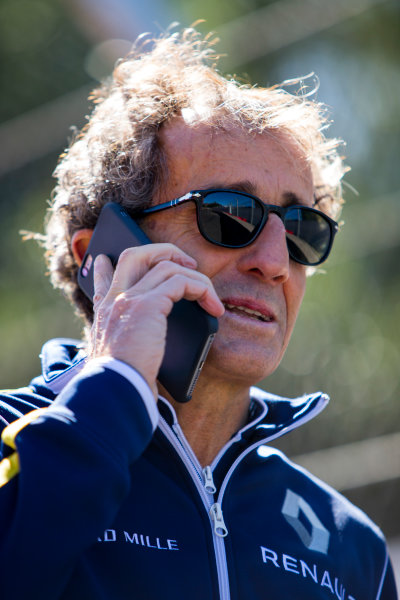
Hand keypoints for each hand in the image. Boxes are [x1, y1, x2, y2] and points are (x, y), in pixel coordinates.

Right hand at [89, 244, 224, 397]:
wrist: (114, 391)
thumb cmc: (121, 384)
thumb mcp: (116, 360)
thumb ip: (127, 349)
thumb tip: (143, 356)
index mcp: (104, 314)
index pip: (103, 280)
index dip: (106, 267)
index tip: (106, 261)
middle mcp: (114, 300)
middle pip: (135, 255)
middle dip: (164, 251)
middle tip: (186, 263)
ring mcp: (129, 298)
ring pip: (167, 265)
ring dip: (196, 277)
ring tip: (210, 297)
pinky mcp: (149, 304)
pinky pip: (183, 281)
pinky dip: (203, 290)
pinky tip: (213, 307)